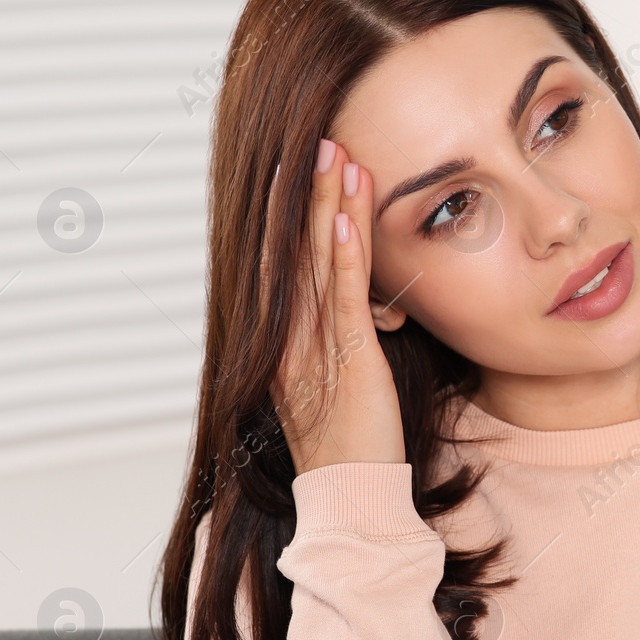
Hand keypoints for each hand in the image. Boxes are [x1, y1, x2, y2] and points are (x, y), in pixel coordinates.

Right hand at [266, 137, 407, 475]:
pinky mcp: (347, 362)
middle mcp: (288, 339)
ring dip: (327, 208)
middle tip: (318, 139)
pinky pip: (341, 300)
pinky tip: (344, 219)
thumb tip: (356, 299)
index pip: (284, 263)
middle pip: (294, 252)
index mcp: (282, 342)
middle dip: (306, 194)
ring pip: (317, 264)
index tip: (299, 166)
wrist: (352, 499)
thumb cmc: (353, 445)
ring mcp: (313, 349)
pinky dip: (342, 257)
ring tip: (336, 157)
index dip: (291, 213)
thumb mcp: (339, 381)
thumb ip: (338, 338)